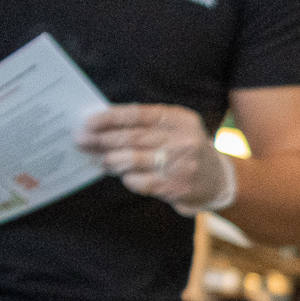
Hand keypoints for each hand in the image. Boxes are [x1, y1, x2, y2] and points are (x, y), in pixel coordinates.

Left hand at [79, 104, 236, 213]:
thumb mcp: (173, 128)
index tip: (89, 121)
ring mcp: (181, 164)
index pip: (139, 115)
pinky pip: (142, 181)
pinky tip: (121, 175)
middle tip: (82, 140)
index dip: (111, 117)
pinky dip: (127, 178)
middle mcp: (183, 139)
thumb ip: (144, 124)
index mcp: (179, 119)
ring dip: (111, 160)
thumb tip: (101, 126)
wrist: (217, 178)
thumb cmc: (184, 148)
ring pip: (134, 160)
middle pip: (134, 137)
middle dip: (104, 139)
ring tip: (98, 159)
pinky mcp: (177, 186)